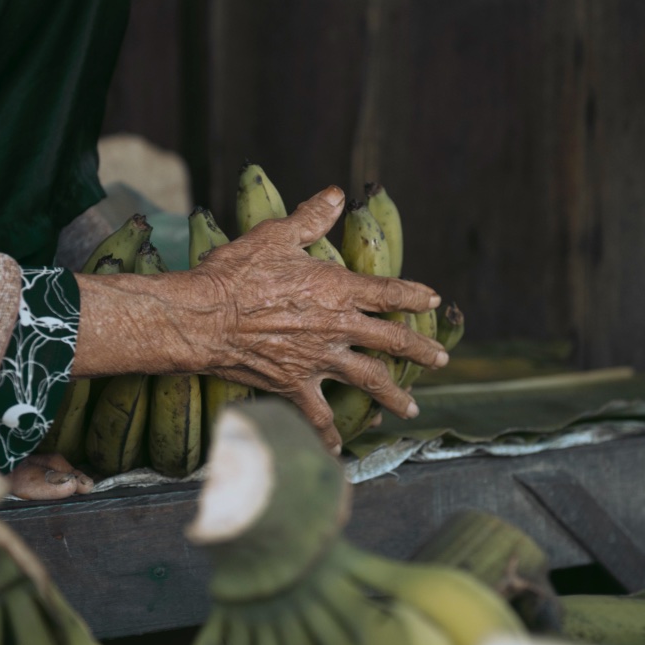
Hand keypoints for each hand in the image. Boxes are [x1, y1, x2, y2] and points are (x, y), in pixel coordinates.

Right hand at [73, 187, 446, 450]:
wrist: (203, 317)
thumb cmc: (236, 273)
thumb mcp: (275, 236)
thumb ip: (310, 218)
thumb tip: (335, 195)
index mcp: (337, 289)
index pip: (388, 292)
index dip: (414, 295)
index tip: (432, 300)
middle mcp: (337, 327)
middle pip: (392, 340)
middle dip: (420, 350)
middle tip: (441, 359)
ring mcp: (318, 359)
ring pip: (369, 380)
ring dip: (394, 394)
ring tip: (412, 407)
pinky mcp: (294, 384)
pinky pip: (318, 414)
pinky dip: (328, 434)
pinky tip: (337, 449)